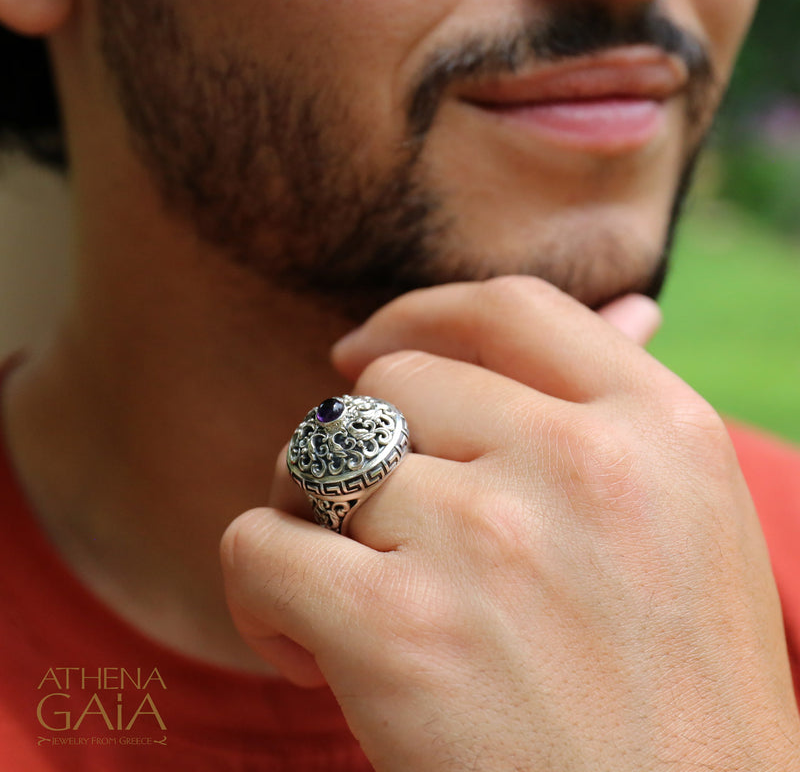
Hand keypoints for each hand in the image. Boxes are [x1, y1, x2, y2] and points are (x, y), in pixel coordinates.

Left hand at [221, 278, 799, 770]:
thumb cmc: (676, 691)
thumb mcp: (684, 518)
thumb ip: (620, 411)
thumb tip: (628, 305)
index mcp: (659, 429)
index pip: (508, 308)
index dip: (418, 315)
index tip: (363, 353)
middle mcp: (581, 465)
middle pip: (391, 388)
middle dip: (360, 448)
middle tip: (379, 529)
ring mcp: (490, 540)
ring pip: (315, 461)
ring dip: (311, 523)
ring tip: (353, 596)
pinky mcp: (401, 632)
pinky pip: (259, 545)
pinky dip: (260, 591)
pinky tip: (307, 649)